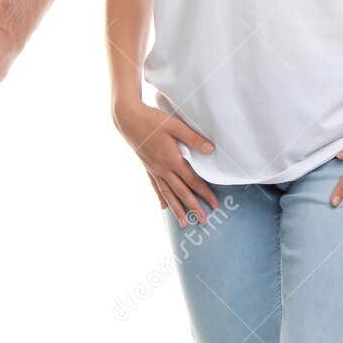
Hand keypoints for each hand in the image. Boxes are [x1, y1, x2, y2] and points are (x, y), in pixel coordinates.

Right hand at [113, 99, 219, 226]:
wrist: (128, 119)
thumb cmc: (152, 120)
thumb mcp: (175, 125)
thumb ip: (193, 138)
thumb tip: (211, 149)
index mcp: (172, 160)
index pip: (192, 181)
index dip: (205, 193)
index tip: (214, 204)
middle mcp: (163, 169)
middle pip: (181, 192)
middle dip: (193, 207)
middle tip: (204, 221)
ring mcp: (154, 170)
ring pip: (167, 194)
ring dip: (177, 209)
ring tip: (184, 223)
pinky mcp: (147, 167)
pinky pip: (155, 187)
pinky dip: (161, 198)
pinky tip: (163, 207)